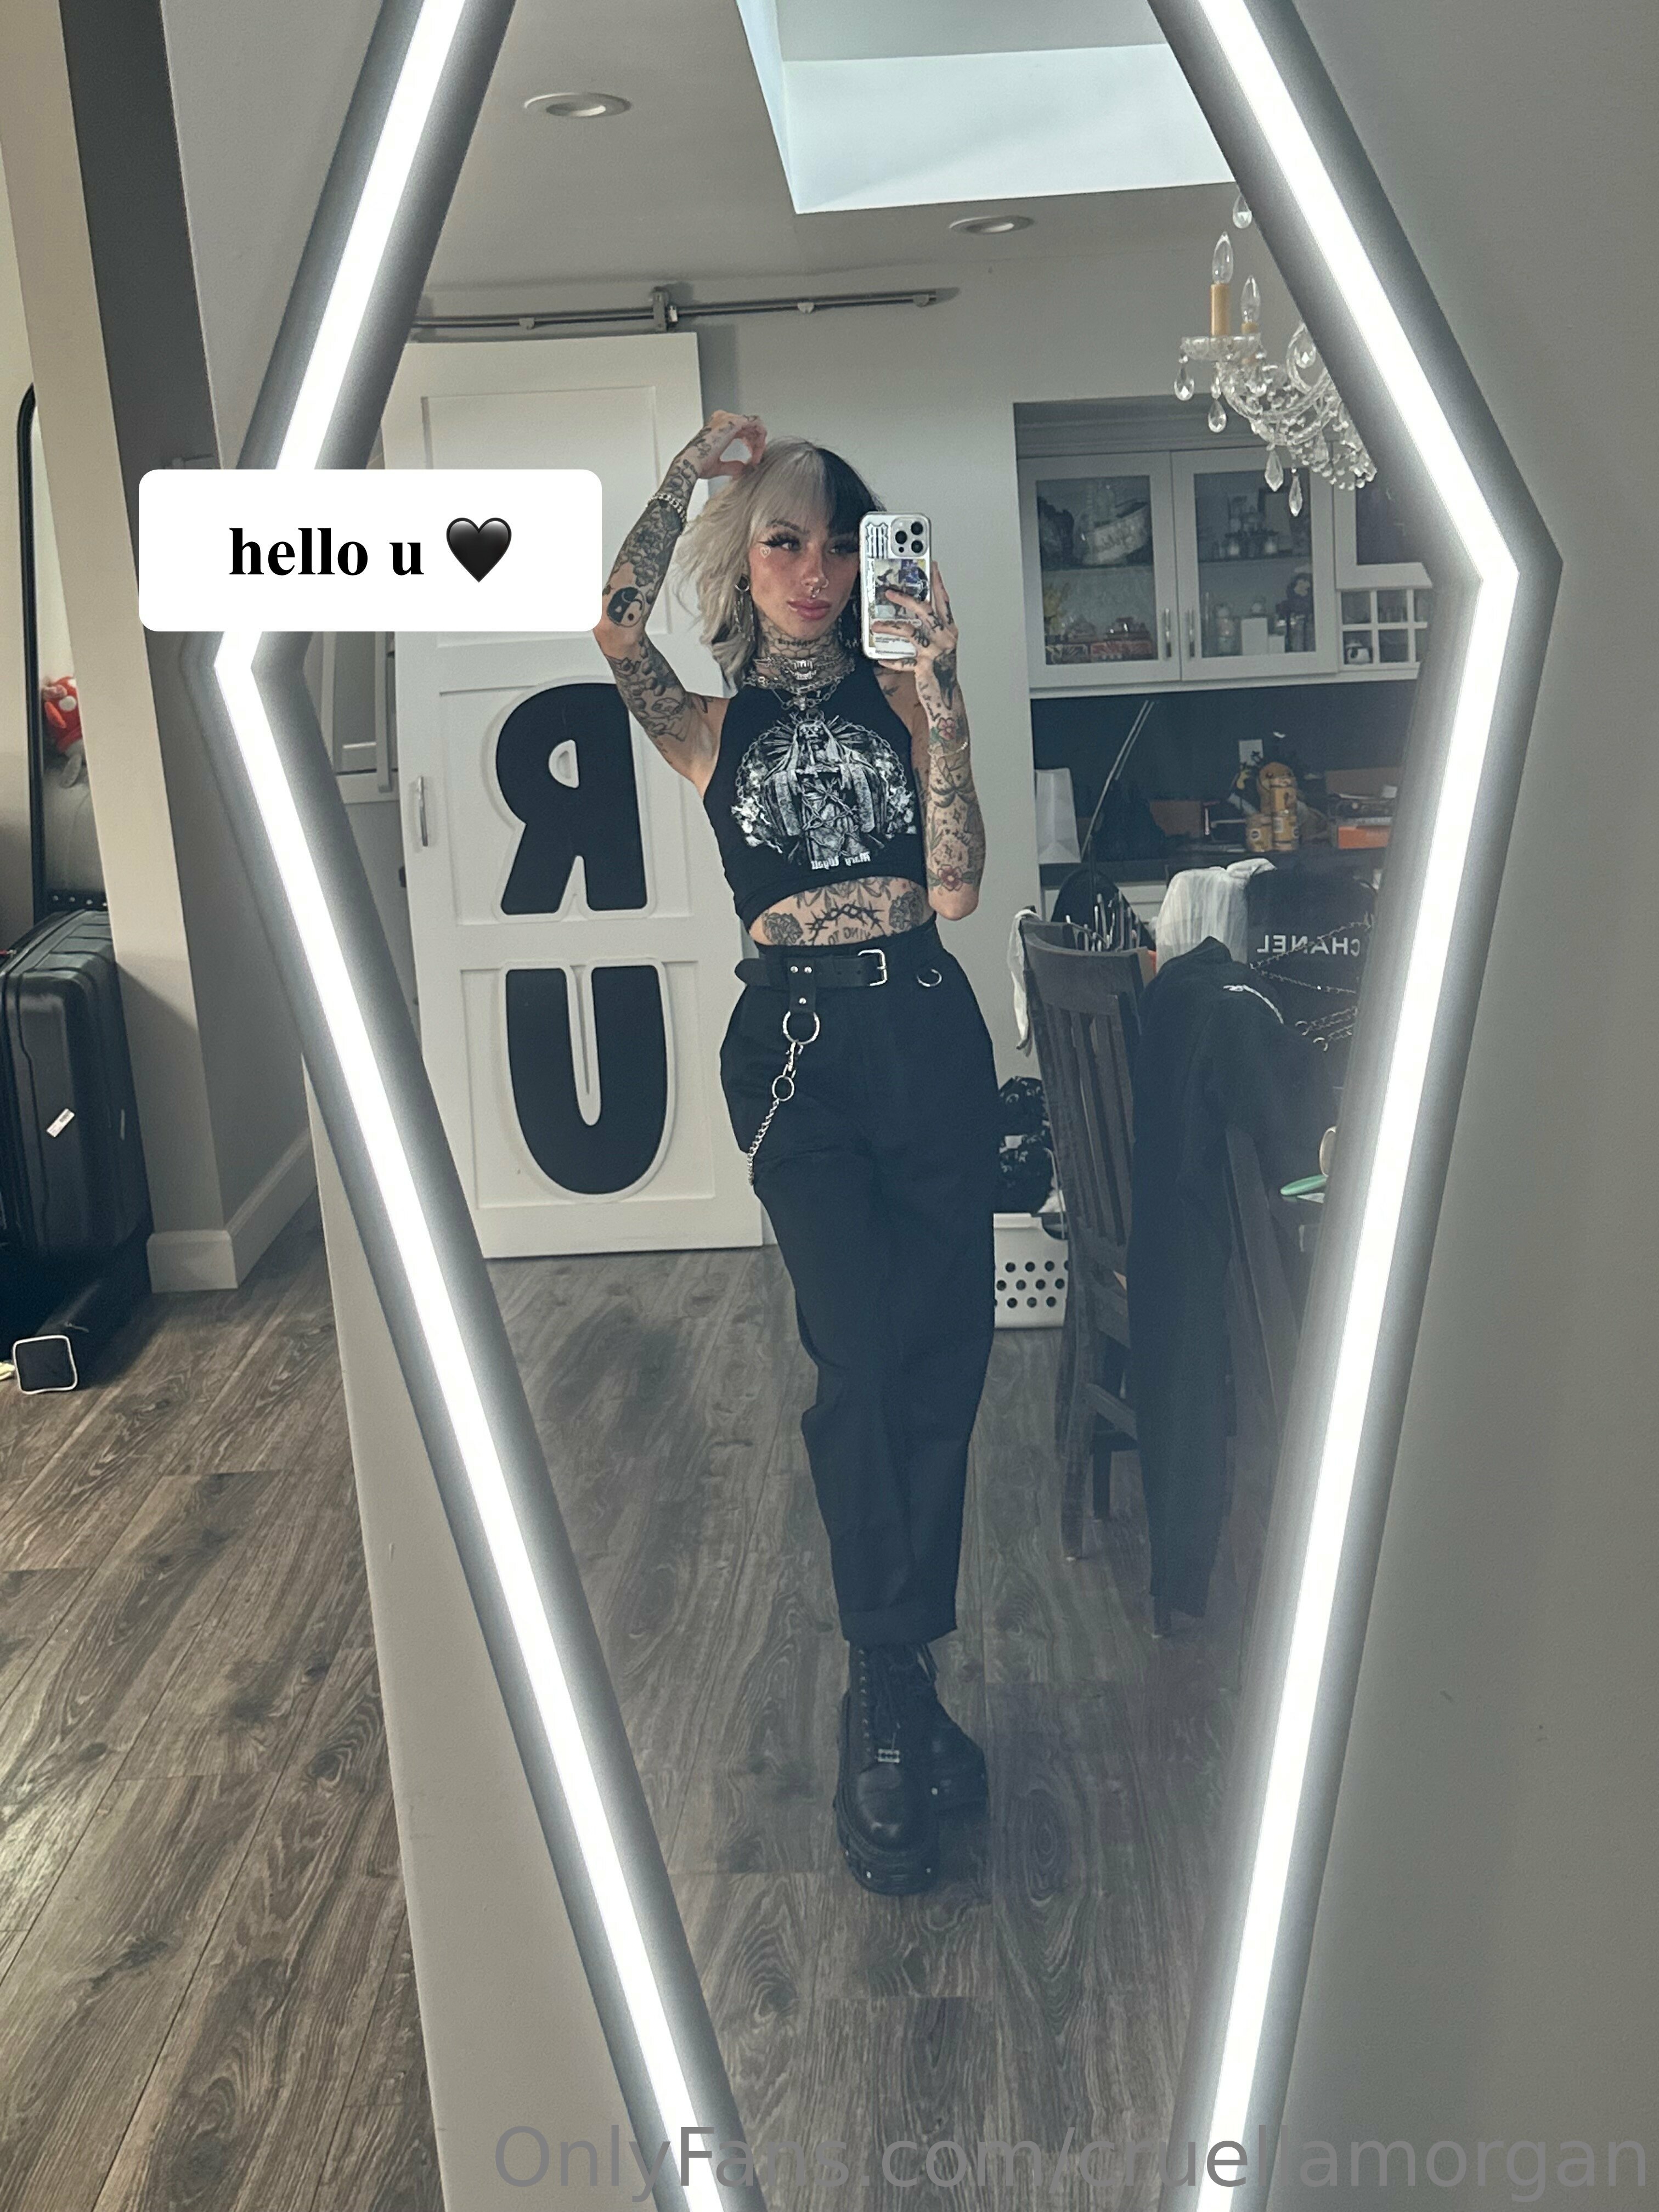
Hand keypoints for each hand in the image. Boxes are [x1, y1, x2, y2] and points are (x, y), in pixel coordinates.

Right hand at [680, 410, 766, 481]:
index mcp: (719, 427)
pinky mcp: (734, 421)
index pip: (743, 430)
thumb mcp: (719, 466)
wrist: (692, 463)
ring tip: (757, 458)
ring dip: (759, 442)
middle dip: (757, 444)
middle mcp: (723, 419)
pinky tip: (758, 451)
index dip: (751, 444)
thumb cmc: (699, 464)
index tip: (752, 459)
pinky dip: (761, 438)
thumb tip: (742, 468)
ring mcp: (728, 418)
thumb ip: (732, 465)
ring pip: (754, 425)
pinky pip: (756, 423)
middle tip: (756, 459)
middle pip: (750, 427)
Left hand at [874, 561, 959, 720]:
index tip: (930, 565)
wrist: (946, 699)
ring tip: (875, 624)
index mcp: (949, 630)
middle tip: (889, 592)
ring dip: (890, 625)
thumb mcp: (936, 646)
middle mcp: (945, 637)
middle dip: (906, 598)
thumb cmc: (938, 672)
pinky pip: (903, 659)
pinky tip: (880, 657)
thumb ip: (925, 630)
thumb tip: (905, 616)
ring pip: (910, 630)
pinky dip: (890, 658)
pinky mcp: (924, 666)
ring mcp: (935, 651)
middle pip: (925, 609)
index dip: (937, 582)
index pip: (943, 600)